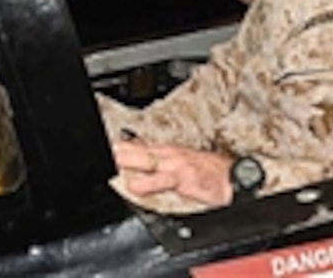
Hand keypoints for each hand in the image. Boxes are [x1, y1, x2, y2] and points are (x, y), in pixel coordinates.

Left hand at [112, 140, 232, 207]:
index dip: (118, 146)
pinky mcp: (184, 178)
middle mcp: (168, 154)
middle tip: (99, 150)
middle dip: (117, 150)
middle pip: (136, 150)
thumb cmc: (208, 173)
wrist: (234, 178)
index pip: (136, 146)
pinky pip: (163, 180)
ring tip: (111, 160)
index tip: (101, 147)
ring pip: (146, 160)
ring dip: (127, 159)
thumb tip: (136, 170)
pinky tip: (135, 186)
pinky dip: (148, 183)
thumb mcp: (179, 166)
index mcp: (165, 151)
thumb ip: (157, 167)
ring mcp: (175, 165)